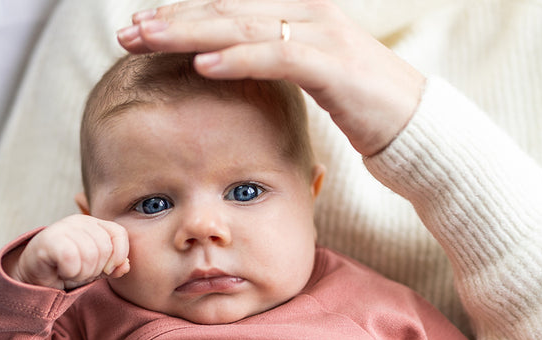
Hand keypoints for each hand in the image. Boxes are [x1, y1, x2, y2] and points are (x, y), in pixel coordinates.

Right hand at [7, 214, 129, 289]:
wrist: (34, 277)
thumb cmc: (66, 270)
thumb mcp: (95, 270)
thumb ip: (113, 266)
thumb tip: (126, 265)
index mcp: (94, 224)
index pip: (119, 234)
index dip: (118, 255)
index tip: (107, 270)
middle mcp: (80, 221)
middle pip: (105, 248)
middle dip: (96, 269)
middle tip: (80, 272)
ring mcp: (63, 227)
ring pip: (90, 255)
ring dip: (81, 273)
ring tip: (70, 272)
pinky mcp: (48, 239)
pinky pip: (71, 259)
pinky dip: (69, 272)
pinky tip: (61, 271)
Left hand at [116, 0, 425, 155]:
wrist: (415, 125)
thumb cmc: (358, 104)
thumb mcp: (308, 74)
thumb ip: (271, 59)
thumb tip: (227, 64)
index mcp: (297, 10)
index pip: (226, 4)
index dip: (179, 12)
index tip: (137, 26)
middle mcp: (306, 11)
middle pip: (226, 8)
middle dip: (172, 19)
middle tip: (126, 32)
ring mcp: (322, 34)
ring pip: (243, 25)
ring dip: (190, 33)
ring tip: (149, 41)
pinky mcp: (333, 65)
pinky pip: (277, 57)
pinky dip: (237, 58)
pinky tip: (202, 65)